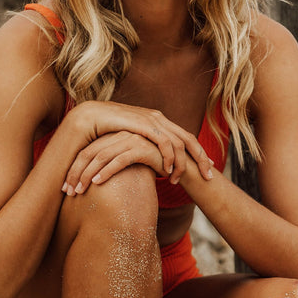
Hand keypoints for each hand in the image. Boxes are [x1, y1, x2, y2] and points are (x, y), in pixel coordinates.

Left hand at [62, 131, 164, 194]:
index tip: (65, 187)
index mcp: (113, 135)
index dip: (74, 168)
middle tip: (67, 192)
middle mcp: (120, 133)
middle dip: (76, 173)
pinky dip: (106, 172)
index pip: (87, 150)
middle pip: (89, 152)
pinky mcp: (142, 147)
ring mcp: (131, 138)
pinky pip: (119, 160)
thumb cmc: (150, 166)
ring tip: (78, 191)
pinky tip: (97, 183)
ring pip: (101, 156)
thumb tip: (87, 177)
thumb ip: (111, 161)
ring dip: (87, 175)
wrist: (178, 165)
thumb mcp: (127, 161)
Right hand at [64, 100, 213, 186]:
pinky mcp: (142, 123)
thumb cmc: (105, 132)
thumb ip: (142, 148)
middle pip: (189, 138)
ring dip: (183, 163)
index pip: (184, 136)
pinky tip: (167, 171)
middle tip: (210, 176)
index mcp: (157, 120)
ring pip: (179, 141)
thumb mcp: (129, 142)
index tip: (208, 168)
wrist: (88, 118)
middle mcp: (158, 117)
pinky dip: (169, 157)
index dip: (198, 152)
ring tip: (179, 181)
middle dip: (201, 157)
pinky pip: (164, 141)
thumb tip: (152, 163)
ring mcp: (151, 118)